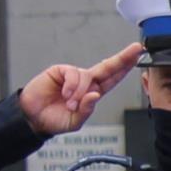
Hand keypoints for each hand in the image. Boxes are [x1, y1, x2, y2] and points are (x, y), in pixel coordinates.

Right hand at [16, 43, 142, 136]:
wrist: (33, 117)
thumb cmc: (54, 119)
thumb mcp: (75, 121)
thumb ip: (86, 110)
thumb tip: (95, 95)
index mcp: (93, 93)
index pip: (113, 78)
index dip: (125, 68)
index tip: (138, 56)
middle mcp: (86, 82)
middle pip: (108, 67)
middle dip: (123, 58)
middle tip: (135, 49)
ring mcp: (74, 76)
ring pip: (88, 76)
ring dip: (80, 92)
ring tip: (69, 103)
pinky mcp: (60, 71)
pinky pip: (73, 74)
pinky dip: (71, 85)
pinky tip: (65, 94)